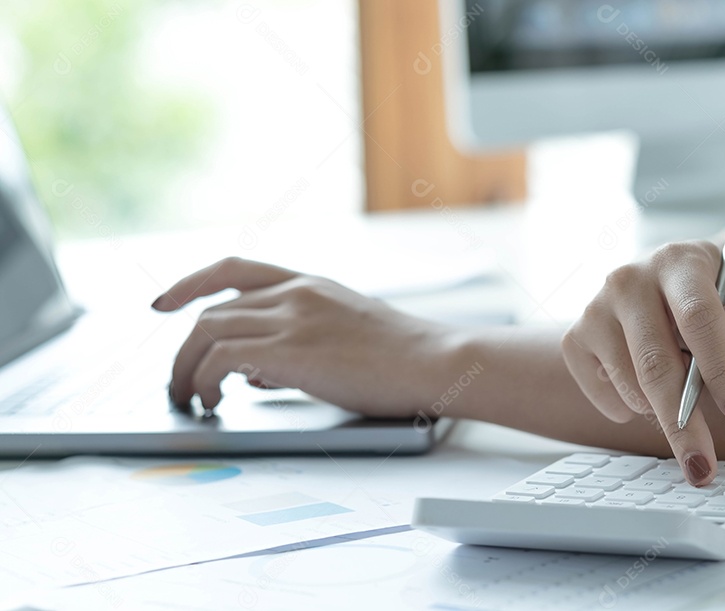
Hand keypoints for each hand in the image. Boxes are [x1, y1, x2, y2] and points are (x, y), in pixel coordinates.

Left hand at [152, 257, 446, 414]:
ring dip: (186, 371)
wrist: (435, 361)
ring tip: (190, 401)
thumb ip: (299, 342)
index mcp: (309, 285)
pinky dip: (205, 383)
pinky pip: (221, 360)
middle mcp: (294, 295)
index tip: (163, 303)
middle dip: (182, 351)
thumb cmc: (403, 357)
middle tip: (177, 383)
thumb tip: (255, 372)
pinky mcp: (291, 352)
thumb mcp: (346, 332)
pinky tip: (214, 403)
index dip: (189, 284)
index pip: (233, 270)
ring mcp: (292, 321)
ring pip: (206, 334)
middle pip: (210, 311)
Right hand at [561, 239, 724, 485]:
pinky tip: (646, 388)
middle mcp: (627, 280)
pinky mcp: (574, 338)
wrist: (668, 278)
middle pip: (654, 363)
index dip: (720, 368)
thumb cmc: (713, 292)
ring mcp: (594, 309)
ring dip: (661, 409)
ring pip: (630, 386)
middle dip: (682, 422)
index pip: (698, 318)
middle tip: (702, 467)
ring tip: (682, 396)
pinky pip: (603, 395)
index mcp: (676, 261)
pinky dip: (629, 408)